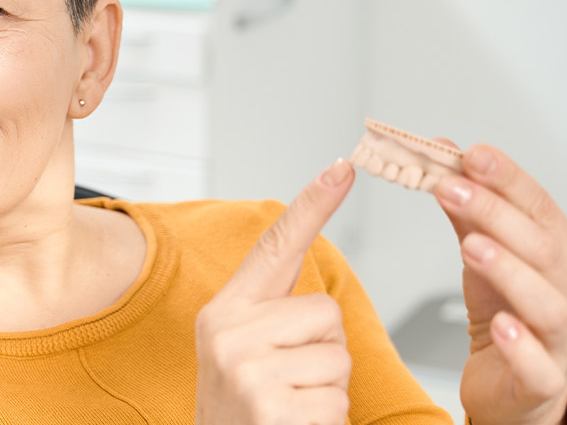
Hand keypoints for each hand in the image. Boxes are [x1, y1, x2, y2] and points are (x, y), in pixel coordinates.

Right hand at [196, 159, 355, 424]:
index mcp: (224, 312)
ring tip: (289, 405)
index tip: (342, 166)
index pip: (274, 248)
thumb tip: (320, 301)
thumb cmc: (243, 412)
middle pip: (325, 312)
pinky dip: (327, 421)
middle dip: (325, 352)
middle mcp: (227, 333)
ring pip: (337, 357)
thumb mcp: (242, 353)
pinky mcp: (270, 406)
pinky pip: (337, 399)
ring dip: (327, 390)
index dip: (312, 206)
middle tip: (289, 383)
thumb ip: (273, 318)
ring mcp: (247, 369)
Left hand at [432, 140, 566, 424]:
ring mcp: (562, 338)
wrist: (509, 384)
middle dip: (497, 214)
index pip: (542, 208)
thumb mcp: (483, 255)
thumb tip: (444, 158)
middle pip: (544, 248)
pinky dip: (520, 345)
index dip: (509, 180)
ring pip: (547, 303)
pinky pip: (538, 365)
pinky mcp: (541, 381)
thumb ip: (468, 211)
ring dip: (508, 270)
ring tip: (471, 246)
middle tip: (452, 188)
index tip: (473, 155)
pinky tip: (499, 326)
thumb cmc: (503, 313)